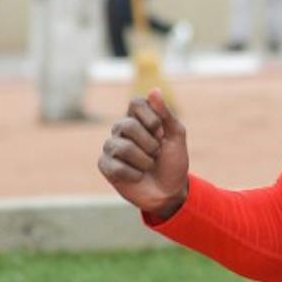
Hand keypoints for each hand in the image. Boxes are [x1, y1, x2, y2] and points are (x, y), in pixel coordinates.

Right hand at [97, 89, 188, 219]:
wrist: (169, 191)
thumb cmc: (173, 161)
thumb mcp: (176, 136)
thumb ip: (166, 114)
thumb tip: (154, 90)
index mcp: (138, 118)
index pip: (136, 102)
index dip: (150, 117)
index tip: (161, 131)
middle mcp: (121, 129)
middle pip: (127, 125)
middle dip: (150, 144)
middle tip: (156, 153)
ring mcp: (111, 147)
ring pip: (122, 148)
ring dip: (144, 161)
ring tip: (148, 166)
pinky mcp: (105, 165)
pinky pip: (115, 167)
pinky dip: (134, 174)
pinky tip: (137, 177)